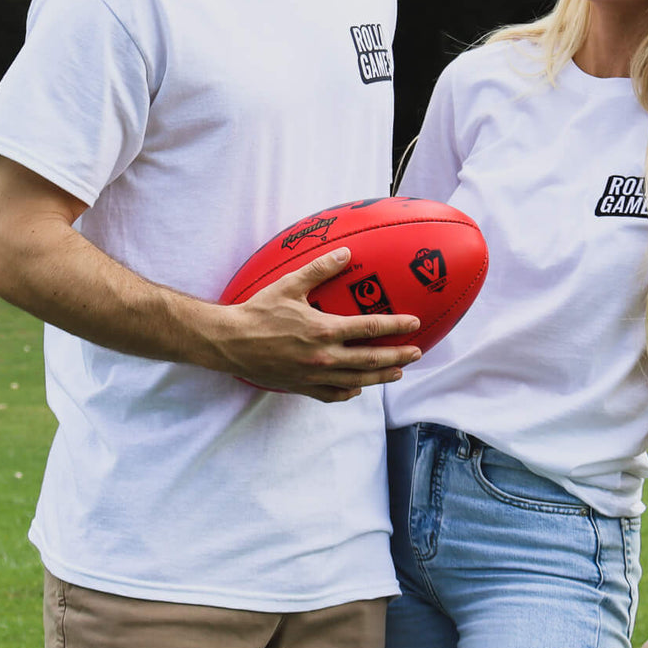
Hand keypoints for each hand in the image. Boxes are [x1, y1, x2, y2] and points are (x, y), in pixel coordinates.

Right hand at [210, 248, 421, 401]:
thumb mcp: (289, 284)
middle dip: (398, 356)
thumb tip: (346, 253)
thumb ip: (320, 269)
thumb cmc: (258, 311)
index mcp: (324, 330)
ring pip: (357, 381)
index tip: (414, 323)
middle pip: (371, 360)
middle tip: (417, 352)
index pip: (370, 329)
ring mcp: (314, 376)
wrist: (229, 342)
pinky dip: (349, 392)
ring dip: (381, 377)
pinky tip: (358, 388)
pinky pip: (332, 394)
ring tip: (398, 373)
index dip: (396, 326)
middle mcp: (324, 357)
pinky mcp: (301, 387)